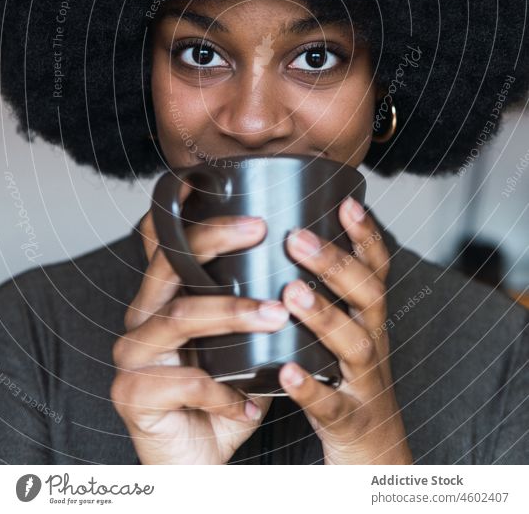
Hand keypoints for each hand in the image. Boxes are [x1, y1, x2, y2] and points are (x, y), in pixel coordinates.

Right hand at [110, 203, 287, 463]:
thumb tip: (302, 256)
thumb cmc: (222, 394)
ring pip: (180, 317)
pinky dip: (223, 390)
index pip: (161, 241)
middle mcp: (143, 317)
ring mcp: (133, 354)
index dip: (178, 208)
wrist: (196, 461)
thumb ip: (251, 303)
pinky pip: (183, 381)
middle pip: (170, 263)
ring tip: (276, 313)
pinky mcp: (132, 394)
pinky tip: (250, 400)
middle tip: (260, 228)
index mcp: (165, 297)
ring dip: (232, 312)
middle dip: (216, 239)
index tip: (204, 179)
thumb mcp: (240, 344)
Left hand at [278, 197, 412, 464]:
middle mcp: (373, 342)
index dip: (366, 236)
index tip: (346, 202)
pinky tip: (287, 371)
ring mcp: (365, 383)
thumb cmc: (346, 381)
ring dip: (325, 315)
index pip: (376, 269)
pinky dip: (310, 387)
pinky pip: (331, 404)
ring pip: (354, 344)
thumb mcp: (343, 333)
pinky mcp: (349, 421)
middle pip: (367, 296)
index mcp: (369, 319)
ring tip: (291, 292)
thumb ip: (322, 294)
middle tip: (296, 237)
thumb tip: (282, 242)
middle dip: (335, 264)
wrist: (376, 457)